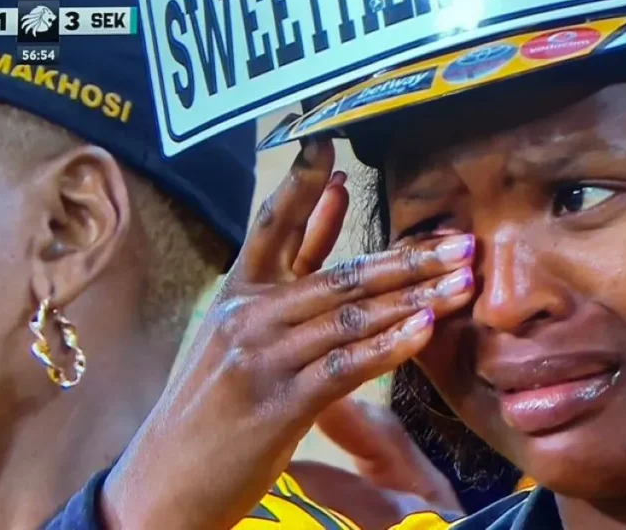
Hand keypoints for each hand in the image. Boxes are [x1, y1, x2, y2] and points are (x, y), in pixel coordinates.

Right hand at [100, 140, 475, 529]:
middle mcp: (249, 315)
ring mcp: (263, 358)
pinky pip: (346, 367)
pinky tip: (425, 330)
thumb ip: (286, 271)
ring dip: (415, 298)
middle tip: (460, 241)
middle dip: (407, 256)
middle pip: (340, 274)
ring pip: (352, 317)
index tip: (334, 144)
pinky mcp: (279, 404)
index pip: (276, 223)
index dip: (305, 183)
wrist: (163, 481)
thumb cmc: (208, 403)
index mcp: (237, 292)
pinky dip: (389, 347)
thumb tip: (328, 205)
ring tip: (463, 282)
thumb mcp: (236, 330)